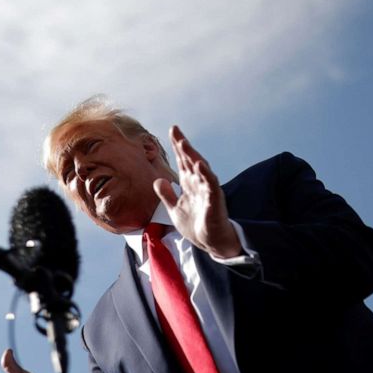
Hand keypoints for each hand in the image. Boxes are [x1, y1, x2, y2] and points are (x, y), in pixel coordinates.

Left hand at [153, 125, 241, 257]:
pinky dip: (206, 174)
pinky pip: (211, 184)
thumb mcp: (174, 209)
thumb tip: (158, 180)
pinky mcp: (214, 200)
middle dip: (183, 146)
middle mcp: (199, 183)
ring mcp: (207, 190)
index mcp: (189, 184)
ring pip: (200, 169)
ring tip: (183, 143)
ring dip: (192, 156)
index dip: (177, 146)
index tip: (172, 130)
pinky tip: (199, 165)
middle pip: (190, 160)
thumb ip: (166, 194)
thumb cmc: (195, 225)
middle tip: (175, 130)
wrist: (209, 242)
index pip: (182, 161)